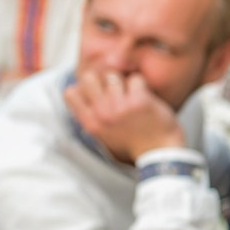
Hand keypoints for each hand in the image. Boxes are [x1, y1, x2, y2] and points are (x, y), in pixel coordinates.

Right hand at [65, 70, 184, 165]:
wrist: (159, 154)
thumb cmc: (133, 144)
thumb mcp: (104, 136)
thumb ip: (93, 117)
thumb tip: (80, 92)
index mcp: (91, 123)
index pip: (70, 93)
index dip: (83, 87)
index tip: (97, 92)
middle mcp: (102, 114)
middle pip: (88, 77)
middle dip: (101, 79)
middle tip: (115, 89)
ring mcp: (120, 107)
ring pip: (113, 75)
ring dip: (124, 82)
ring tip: (132, 95)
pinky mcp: (139, 101)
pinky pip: (136, 79)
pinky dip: (142, 85)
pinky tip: (145, 98)